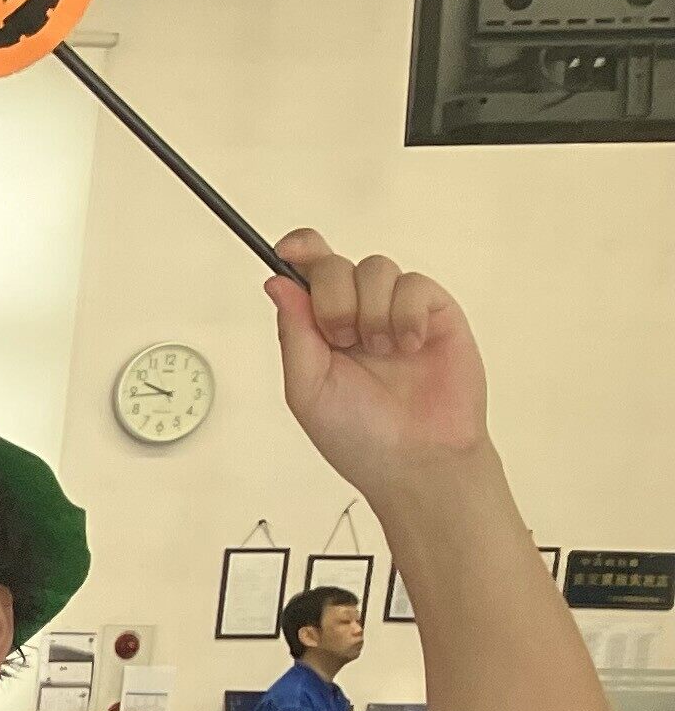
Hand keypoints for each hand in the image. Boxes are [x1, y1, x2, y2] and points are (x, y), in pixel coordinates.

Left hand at [266, 233, 485, 497]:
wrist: (415, 459)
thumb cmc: (358, 436)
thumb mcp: (306, 390)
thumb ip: (293, 333)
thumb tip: (277, 283)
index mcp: (318, 331)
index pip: (306, 273)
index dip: (298, 251)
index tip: (288, 251)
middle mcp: (355, 314)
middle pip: (335, 264)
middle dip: (332, 297)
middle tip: (342, 339)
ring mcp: (395, 311)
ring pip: (376, 268)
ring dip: (370, 311)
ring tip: (381, 351)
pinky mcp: (433, 311)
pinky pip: (414, 283)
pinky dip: (406, 315)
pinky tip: (409, 346)